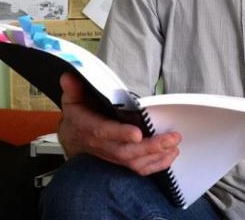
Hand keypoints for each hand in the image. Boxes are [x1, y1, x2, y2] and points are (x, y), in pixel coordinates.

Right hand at [58, 72, 180, 175]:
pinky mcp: (121, 161)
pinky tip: (170, 155)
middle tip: (172, 138)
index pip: (104, 133)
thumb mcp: (72, 99)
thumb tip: (69, 76)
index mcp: (89, 128)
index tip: (137, 133)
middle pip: (126, 151)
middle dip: (151, 146)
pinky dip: (156, 165)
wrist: (73, 138)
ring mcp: (112, 156)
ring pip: (135, 162)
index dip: (120, 134)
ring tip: (175, 145)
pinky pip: (139, 168)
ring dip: (157, 156)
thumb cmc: (78, 115)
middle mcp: (102, 146)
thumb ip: (73, 88)